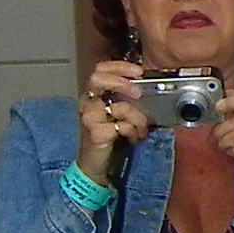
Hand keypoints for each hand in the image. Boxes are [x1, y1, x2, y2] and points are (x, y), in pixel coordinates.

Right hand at [78, 60, 150, 184]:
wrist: (96, 166)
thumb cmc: (111, 138)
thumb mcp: (121, 115)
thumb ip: (128, 99)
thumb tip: (146, 85)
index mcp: (94, 96)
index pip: (100, 70)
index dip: (119, 66)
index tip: (138, 71)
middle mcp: (87, 104)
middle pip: (97, 79)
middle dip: (122, 83)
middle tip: (138, 94)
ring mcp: (88, 118)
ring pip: (120, 107)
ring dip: (137, 119)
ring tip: (139, 131)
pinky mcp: (94, 133)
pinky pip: (122, 126)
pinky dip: (132, 133)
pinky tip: (131, 139)